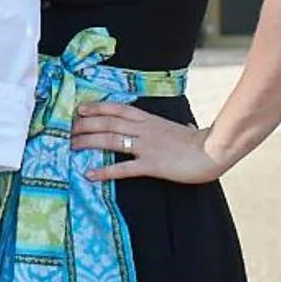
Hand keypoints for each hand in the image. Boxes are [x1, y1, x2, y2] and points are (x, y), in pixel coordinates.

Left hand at [71, 99, 222, 185]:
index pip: (117, 109)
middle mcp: (144, 130)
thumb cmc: (199, 142)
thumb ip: (175, 127)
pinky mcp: (151, 165)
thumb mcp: (182, 129)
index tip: (80, 109)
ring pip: (110, 139)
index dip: (97, 107)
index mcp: (149, 120)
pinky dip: (104, 171)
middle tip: (67, 129)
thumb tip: (185, 126)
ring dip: (88, 142)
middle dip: (85, 125)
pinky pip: (123, 168)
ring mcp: (146, 146)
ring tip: (71, 146)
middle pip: (108, 122)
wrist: (214, 151)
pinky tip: (89, 174)